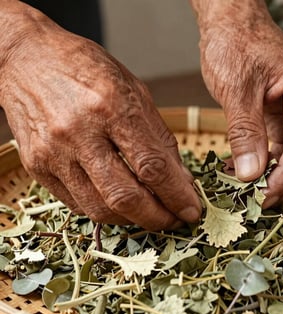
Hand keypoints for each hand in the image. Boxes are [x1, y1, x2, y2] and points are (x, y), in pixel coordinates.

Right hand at [0, 3, 200, 228]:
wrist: (28, 60)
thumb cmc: (86, 69)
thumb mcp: (134, 91)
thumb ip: (159, 138)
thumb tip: (181, 179)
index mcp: (111, 106)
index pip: (153, 166)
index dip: (177, 195)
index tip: (191, 210)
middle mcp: (79, 132)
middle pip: (125, 196)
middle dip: (157, 218)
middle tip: (173, 220)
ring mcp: (54, 153)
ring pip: (99, 208)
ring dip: (132, 219)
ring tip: (149, 213)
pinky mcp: (36, 166)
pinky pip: (76, 204)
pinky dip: (104, 209)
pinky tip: (118, 201)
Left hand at [192, 1, 282, 206]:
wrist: (233, 25)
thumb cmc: (236, 44)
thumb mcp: (236, 90)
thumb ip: (245, 133)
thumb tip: (250, 175)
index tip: (262, 197)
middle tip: (257, 201)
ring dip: (279, 177)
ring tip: (250, 191)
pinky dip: (271, 165)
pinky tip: (248, 172)